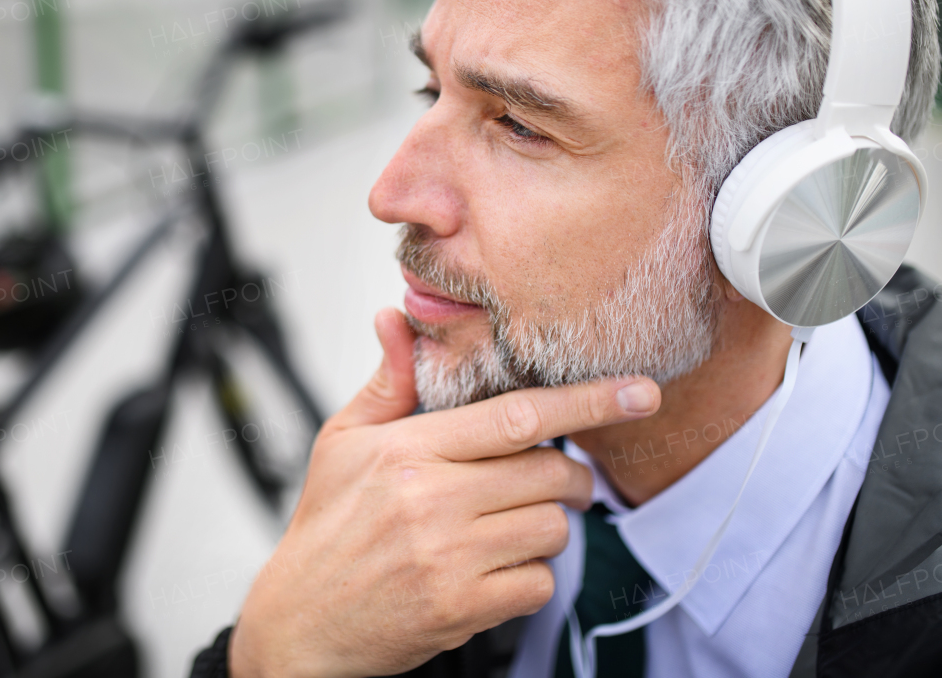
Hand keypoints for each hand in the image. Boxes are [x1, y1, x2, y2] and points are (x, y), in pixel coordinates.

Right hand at [228, 308, 659, 677]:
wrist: (301, 622)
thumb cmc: (325, 526)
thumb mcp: (342, 441)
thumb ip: (386, 382)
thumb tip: (395, 318)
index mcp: (407, 451)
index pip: (517, 417)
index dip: (587, 401)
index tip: (640, 391)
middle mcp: (432, 501)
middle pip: (551, 475)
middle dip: (571, 476)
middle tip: (556, 479)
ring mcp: (450, 559)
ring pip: (552, 530)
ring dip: (545, 527)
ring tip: (505, 527)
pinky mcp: (462, 609)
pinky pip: (538, 583)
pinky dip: (530, 577)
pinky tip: (493, 568)